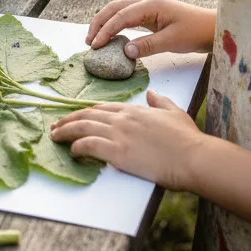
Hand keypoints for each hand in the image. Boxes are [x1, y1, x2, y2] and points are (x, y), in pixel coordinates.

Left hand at [49, 91, 205, 190]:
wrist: (195, 157)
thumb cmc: (188, 139)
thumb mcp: (174, 113)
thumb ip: (160, 102)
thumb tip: (151, 94)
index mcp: (133, 110)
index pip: (101, 108)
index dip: (85, 112)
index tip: (75, 116)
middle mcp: (122, 119)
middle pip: (87, 115)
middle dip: (68, 120)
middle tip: (55, 126)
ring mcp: (119, 134)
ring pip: (82, 127)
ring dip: (65, 131)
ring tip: (55, 136)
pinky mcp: (118, 153)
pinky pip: (89, 145)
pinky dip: (77, 146)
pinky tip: (72, 150)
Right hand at [87, 0, 215, 59]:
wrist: (214, 28)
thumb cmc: (196, 33)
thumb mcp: (172, 41)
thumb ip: (147, 46)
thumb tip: (125, 52)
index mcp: (150, 4)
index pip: (121, 16)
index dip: (106, 30)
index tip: (95, 45)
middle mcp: (146, 2)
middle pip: (114, 8)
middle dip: (99, 23)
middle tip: (89, 41)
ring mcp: (148, 6)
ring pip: (118, 10)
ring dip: (105, 22)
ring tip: (95, 39)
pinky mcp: (151, 14)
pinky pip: (127, 16)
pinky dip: (115, 24)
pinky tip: (111, 36)